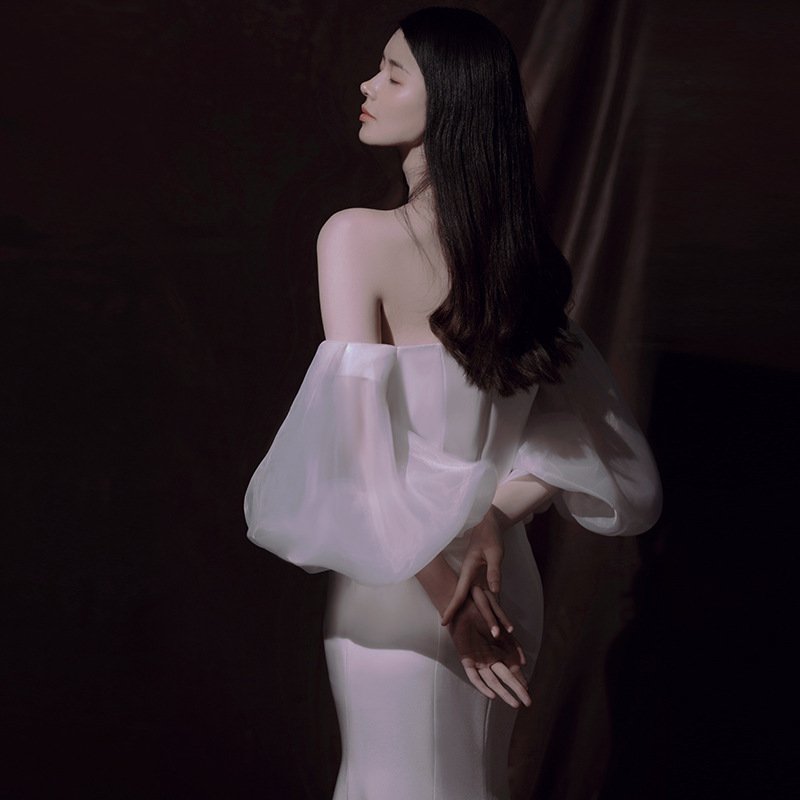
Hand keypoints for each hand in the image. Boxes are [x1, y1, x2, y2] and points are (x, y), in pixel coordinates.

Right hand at [441, 509, 507, 627]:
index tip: (444, 622)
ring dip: (493, 617)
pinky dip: (498, 608)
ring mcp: (480, 580)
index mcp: (469, 571)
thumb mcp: (494, 552)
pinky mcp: (487, 579)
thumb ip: (494, 572)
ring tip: (501, 633)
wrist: (488, 525)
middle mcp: (473, 578)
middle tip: (494, 635)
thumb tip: (495, 591)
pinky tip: (503, 619)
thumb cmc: (489, 536)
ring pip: (486, 602)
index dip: (452, 608)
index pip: (460, 593)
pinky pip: (493, 596)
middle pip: (476, 602)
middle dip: (484, 619)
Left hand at [447, 597, 530, 707]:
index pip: (513, 670)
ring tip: (514, 703)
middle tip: (528, 702)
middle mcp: (490, 658)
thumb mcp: (501, 628)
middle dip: (517, 690)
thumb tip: (523, 662)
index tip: (529, 690)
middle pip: (505, 678)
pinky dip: (482, 686)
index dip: (520, 680)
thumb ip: (512, 644)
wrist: (464, 606)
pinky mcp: (466, 659)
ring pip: (492, 681)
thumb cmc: (482, 614)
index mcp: (499, 651)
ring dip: (503, 692)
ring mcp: (479, 660)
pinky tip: (492, 694)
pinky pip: (474, 676)